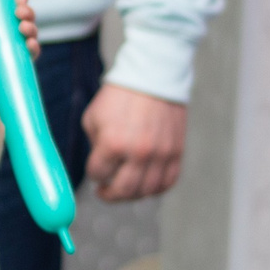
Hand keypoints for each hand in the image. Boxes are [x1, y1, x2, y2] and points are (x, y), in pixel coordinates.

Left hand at [0, 0, 40, 63]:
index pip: (14, 2)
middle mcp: (10, 29)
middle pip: (26, 16)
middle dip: (27, 12)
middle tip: (19, 13)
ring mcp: (15, 45)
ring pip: (31, 33)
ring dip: (32, 28)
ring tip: (23, 28)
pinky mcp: (18, 61)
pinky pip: (31, 54)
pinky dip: (34, 48)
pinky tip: (30, 44)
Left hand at [83, 84, 186, 201]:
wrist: (152, 75)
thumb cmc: (120, 95)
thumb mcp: (93, 117)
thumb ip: (94, 146)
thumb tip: (101, 167)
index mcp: (113, 143)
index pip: (98, 174)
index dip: (94, 174)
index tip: (96, 170)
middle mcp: (138, 152)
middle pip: (123, 190)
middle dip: (109, 195)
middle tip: (105, 191)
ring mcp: (160, 154)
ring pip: (146, 191)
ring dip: (132, 195)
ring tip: (125, 188)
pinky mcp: (176, 151)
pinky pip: (168, 182)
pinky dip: (156, 188)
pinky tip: (145, 183)